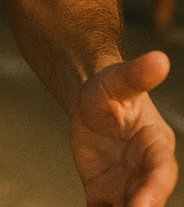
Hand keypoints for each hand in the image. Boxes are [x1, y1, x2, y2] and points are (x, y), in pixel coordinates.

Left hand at [71, 51, 177, 205]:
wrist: (90, 100)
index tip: (143, 205)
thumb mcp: (119, 79)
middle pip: (147, 199)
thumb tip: (160, 58)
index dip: (154, 189)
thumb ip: (137, 74)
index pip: (161, 172)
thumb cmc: (110, 86)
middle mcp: (145, 172)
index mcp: (156, 146)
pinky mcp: (103, 192)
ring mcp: (126, 185)